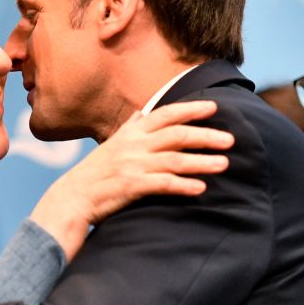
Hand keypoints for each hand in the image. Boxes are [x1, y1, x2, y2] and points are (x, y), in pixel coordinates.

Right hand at [30, 100, 233, 260]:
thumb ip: (130, 128)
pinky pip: (163, 184)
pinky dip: (183, 185)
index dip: (190, 109)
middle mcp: (133, 145)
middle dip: (205, 135)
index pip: (165, 114)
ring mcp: (132, 165)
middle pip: (176, 135)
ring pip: (174, 159)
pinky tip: (201, 188)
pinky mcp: (131, 186)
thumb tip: (143, 113)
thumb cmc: (95, 173)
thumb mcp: (111, 144)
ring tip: (224, 164)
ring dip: (201, 161)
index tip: (213, 107)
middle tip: (230, 139)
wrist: (73, 198)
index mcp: (130, 133)